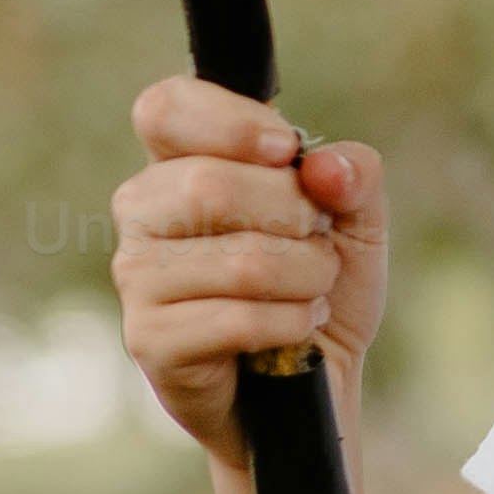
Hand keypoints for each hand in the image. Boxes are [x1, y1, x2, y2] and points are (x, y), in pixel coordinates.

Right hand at [116, 75, 388, 462]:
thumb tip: (322, 169)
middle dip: (295, 218)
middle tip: (317, 245)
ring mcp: (136, 277)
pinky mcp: (148, 339)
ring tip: (311, 292)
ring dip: (305, 278)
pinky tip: (294, 330)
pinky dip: (289, 323)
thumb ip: (353, 175)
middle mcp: (143, 213)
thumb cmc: (319, 288)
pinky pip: (235, 318)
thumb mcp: (357, 221)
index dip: (228, 122)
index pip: (165, 109)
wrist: (315, 385)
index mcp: (180, 164)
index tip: (285, 150)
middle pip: (208, 184)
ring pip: (238, 259)